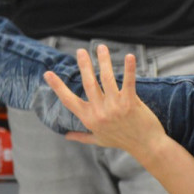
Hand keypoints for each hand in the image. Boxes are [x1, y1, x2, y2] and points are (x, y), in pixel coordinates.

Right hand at [43, 45, 167, 161]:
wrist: (146, 146)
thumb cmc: (123, 141)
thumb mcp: (99, 140)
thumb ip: (82, 136)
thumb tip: (66, 135)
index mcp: (89, 119)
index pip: (68, 100)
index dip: (58, 87)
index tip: (47, 73)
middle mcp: (100, 112)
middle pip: (88, 83)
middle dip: (84, 65)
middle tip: (80, 51)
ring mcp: (115, 107)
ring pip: (106, 79)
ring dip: (104, 61)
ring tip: (101, 47)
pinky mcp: (130, 103)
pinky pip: (129, 82)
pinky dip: (129, 69)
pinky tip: (129, 56)